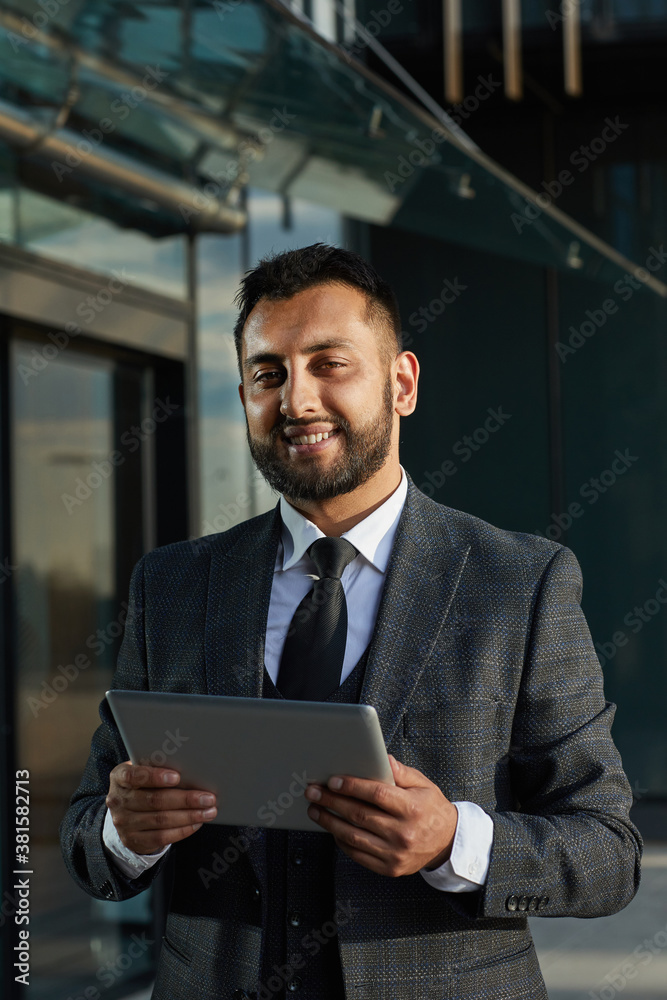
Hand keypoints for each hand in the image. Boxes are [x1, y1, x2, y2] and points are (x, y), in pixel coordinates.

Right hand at [106, 761, 216, 854]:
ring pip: (161, 820)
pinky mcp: (133, 840)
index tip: (177, 776)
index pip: (134, 775)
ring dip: (189, 816)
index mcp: (119, 777)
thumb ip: (158, 767)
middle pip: (154, 800)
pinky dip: (182, 830)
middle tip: (208, 798)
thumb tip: (191, 767)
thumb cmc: (143, 784)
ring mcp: (123, 823)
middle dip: (185, 799)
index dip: (155, 776)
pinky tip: (196, 823)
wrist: (126, 813)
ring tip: (209, 811)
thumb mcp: (143, 771)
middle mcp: (118, 800)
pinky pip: (161, 837)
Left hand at [304, 755, 457, 876]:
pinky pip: (358, 854)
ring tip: (315, 809)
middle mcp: (403, 833)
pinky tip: (332, 828)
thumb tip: (382, 759)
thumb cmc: (431, 809)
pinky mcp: (389, 868)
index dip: (352, 786)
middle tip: (313, 791)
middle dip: (332, 801)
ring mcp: (395, 854)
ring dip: (330, 822)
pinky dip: (341, 841)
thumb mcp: (423, 785)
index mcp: (412, 808)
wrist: (447, 843)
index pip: (377, 795)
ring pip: (354, 837)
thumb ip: (401, 772)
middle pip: (360, 815)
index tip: (333, 780)